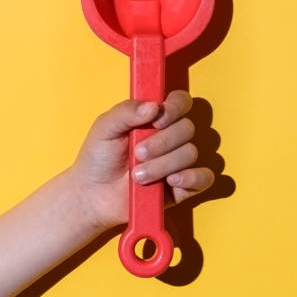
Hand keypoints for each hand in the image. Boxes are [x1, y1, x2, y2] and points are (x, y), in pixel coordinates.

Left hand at [70, 90, 214, 230]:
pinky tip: (171, 181)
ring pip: (190, 153)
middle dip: (162, 143)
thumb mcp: (105, 128)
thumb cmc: (98, 158)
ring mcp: (178, 161)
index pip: (180, 102)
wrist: (93, 195)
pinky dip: (191, 178)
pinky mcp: (183, 186)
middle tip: (137, 154)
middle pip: (187, 128)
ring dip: (163, 165)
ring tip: (138, 176)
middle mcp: (170, 137)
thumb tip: (153, 107)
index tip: (157, 120)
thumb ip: (126, 111)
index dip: (175, 108)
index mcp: (155, 118)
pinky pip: (204, 178)